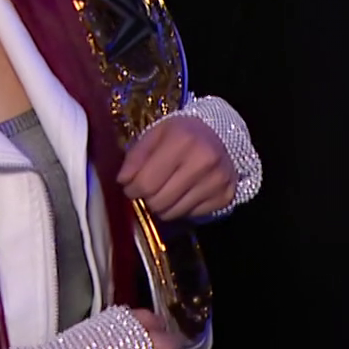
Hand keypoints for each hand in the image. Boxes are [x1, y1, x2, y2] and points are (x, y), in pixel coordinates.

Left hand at [118, 116, 235, 219]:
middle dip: (148, 199)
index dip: (132, 189)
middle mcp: (204, 161)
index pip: (146, 183)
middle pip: (159, 202)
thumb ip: (136, 156)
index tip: (131, 186)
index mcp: (182, 140)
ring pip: (173, 213)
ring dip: (164, 206)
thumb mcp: (155, 134)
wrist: (221, 134)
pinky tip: (186, 192)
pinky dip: (183, 207)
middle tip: (149, 189)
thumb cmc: (181, 133)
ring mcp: (217, 181)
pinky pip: (191, 215)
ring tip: (167, 190)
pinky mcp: (225, 196)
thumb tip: (123, 181)